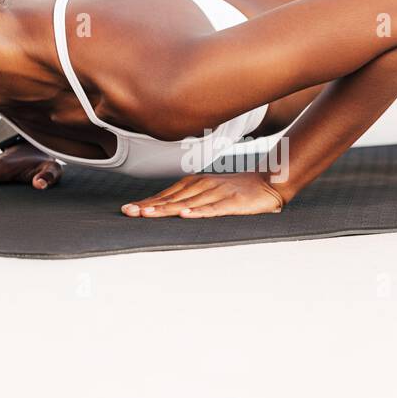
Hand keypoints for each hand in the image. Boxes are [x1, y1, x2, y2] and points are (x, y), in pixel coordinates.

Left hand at [121, 172, 286, 217]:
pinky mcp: (233, 203)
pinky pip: (214, 209)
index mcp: (195, 184)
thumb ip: (189, 198)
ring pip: (187, 203)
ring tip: (147, 214)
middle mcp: (202, 187)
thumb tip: (166, 208)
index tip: (127, 210)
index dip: (146, 202)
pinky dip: (199, 212)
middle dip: (149, 206)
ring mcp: (217, 194)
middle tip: (128, 212)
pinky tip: (185, 215)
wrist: (269, 182)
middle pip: (171, 199)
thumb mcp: (209, 190)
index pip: (166, 195)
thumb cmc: (237, 189)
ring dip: (166, 209)